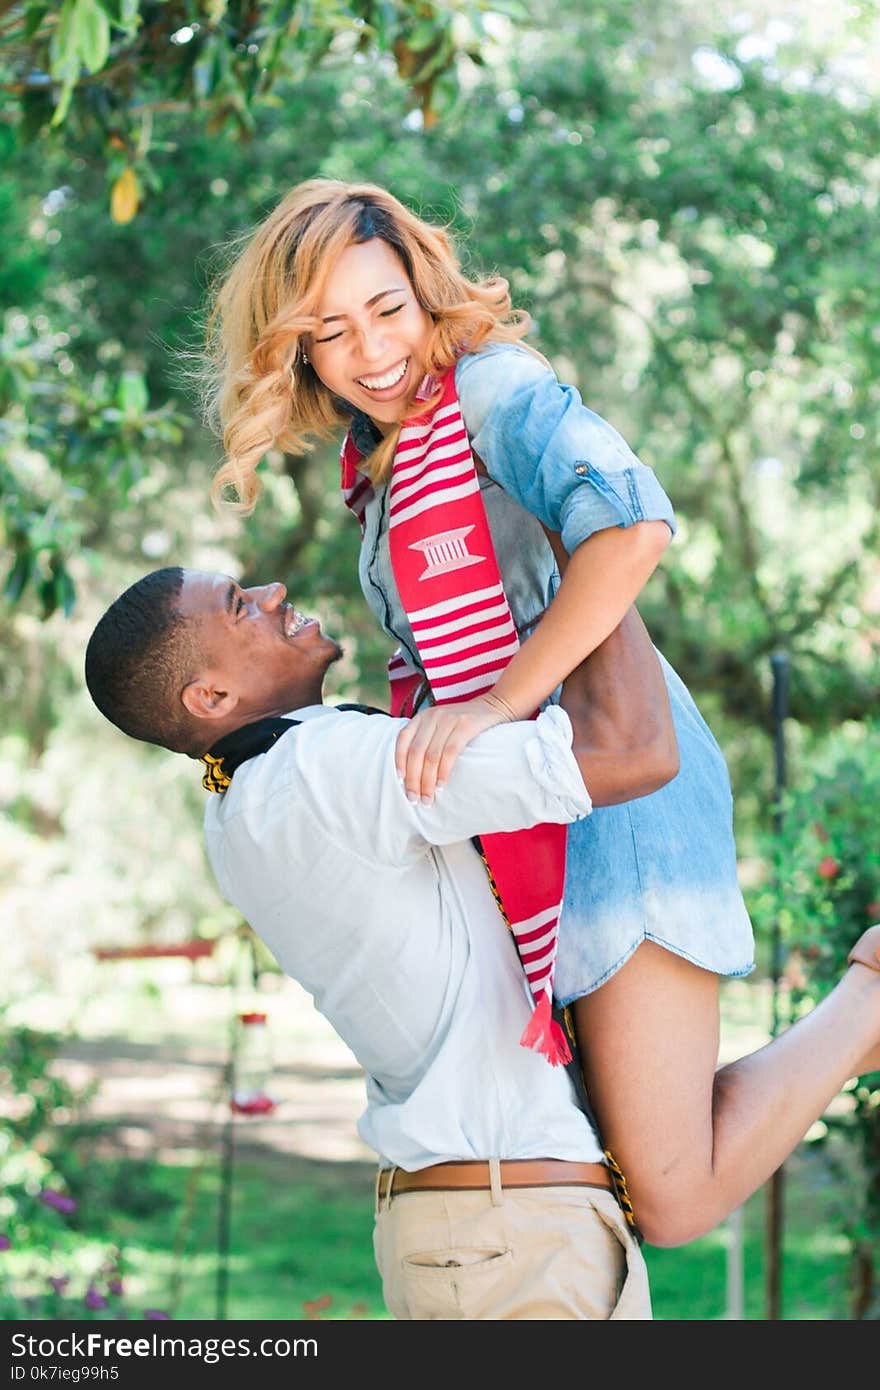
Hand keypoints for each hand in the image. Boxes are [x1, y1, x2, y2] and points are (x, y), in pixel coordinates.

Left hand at [395, 693, 517, 803]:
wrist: (494, 706)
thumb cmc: (463, 723)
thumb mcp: (440, 725)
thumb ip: (426, 739)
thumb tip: (410, 773)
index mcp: (422, 717)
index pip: (403, 740)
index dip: (399, 762)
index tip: (400, 782)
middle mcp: (432, 716)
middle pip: (416, 752)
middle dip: (414, 779)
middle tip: (415, 799)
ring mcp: (448, 719)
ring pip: (431, 755)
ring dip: (428, 780)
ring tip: (428, 797)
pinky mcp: (465, 725)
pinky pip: (450, 752)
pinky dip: (444, 771)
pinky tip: (442, 784)